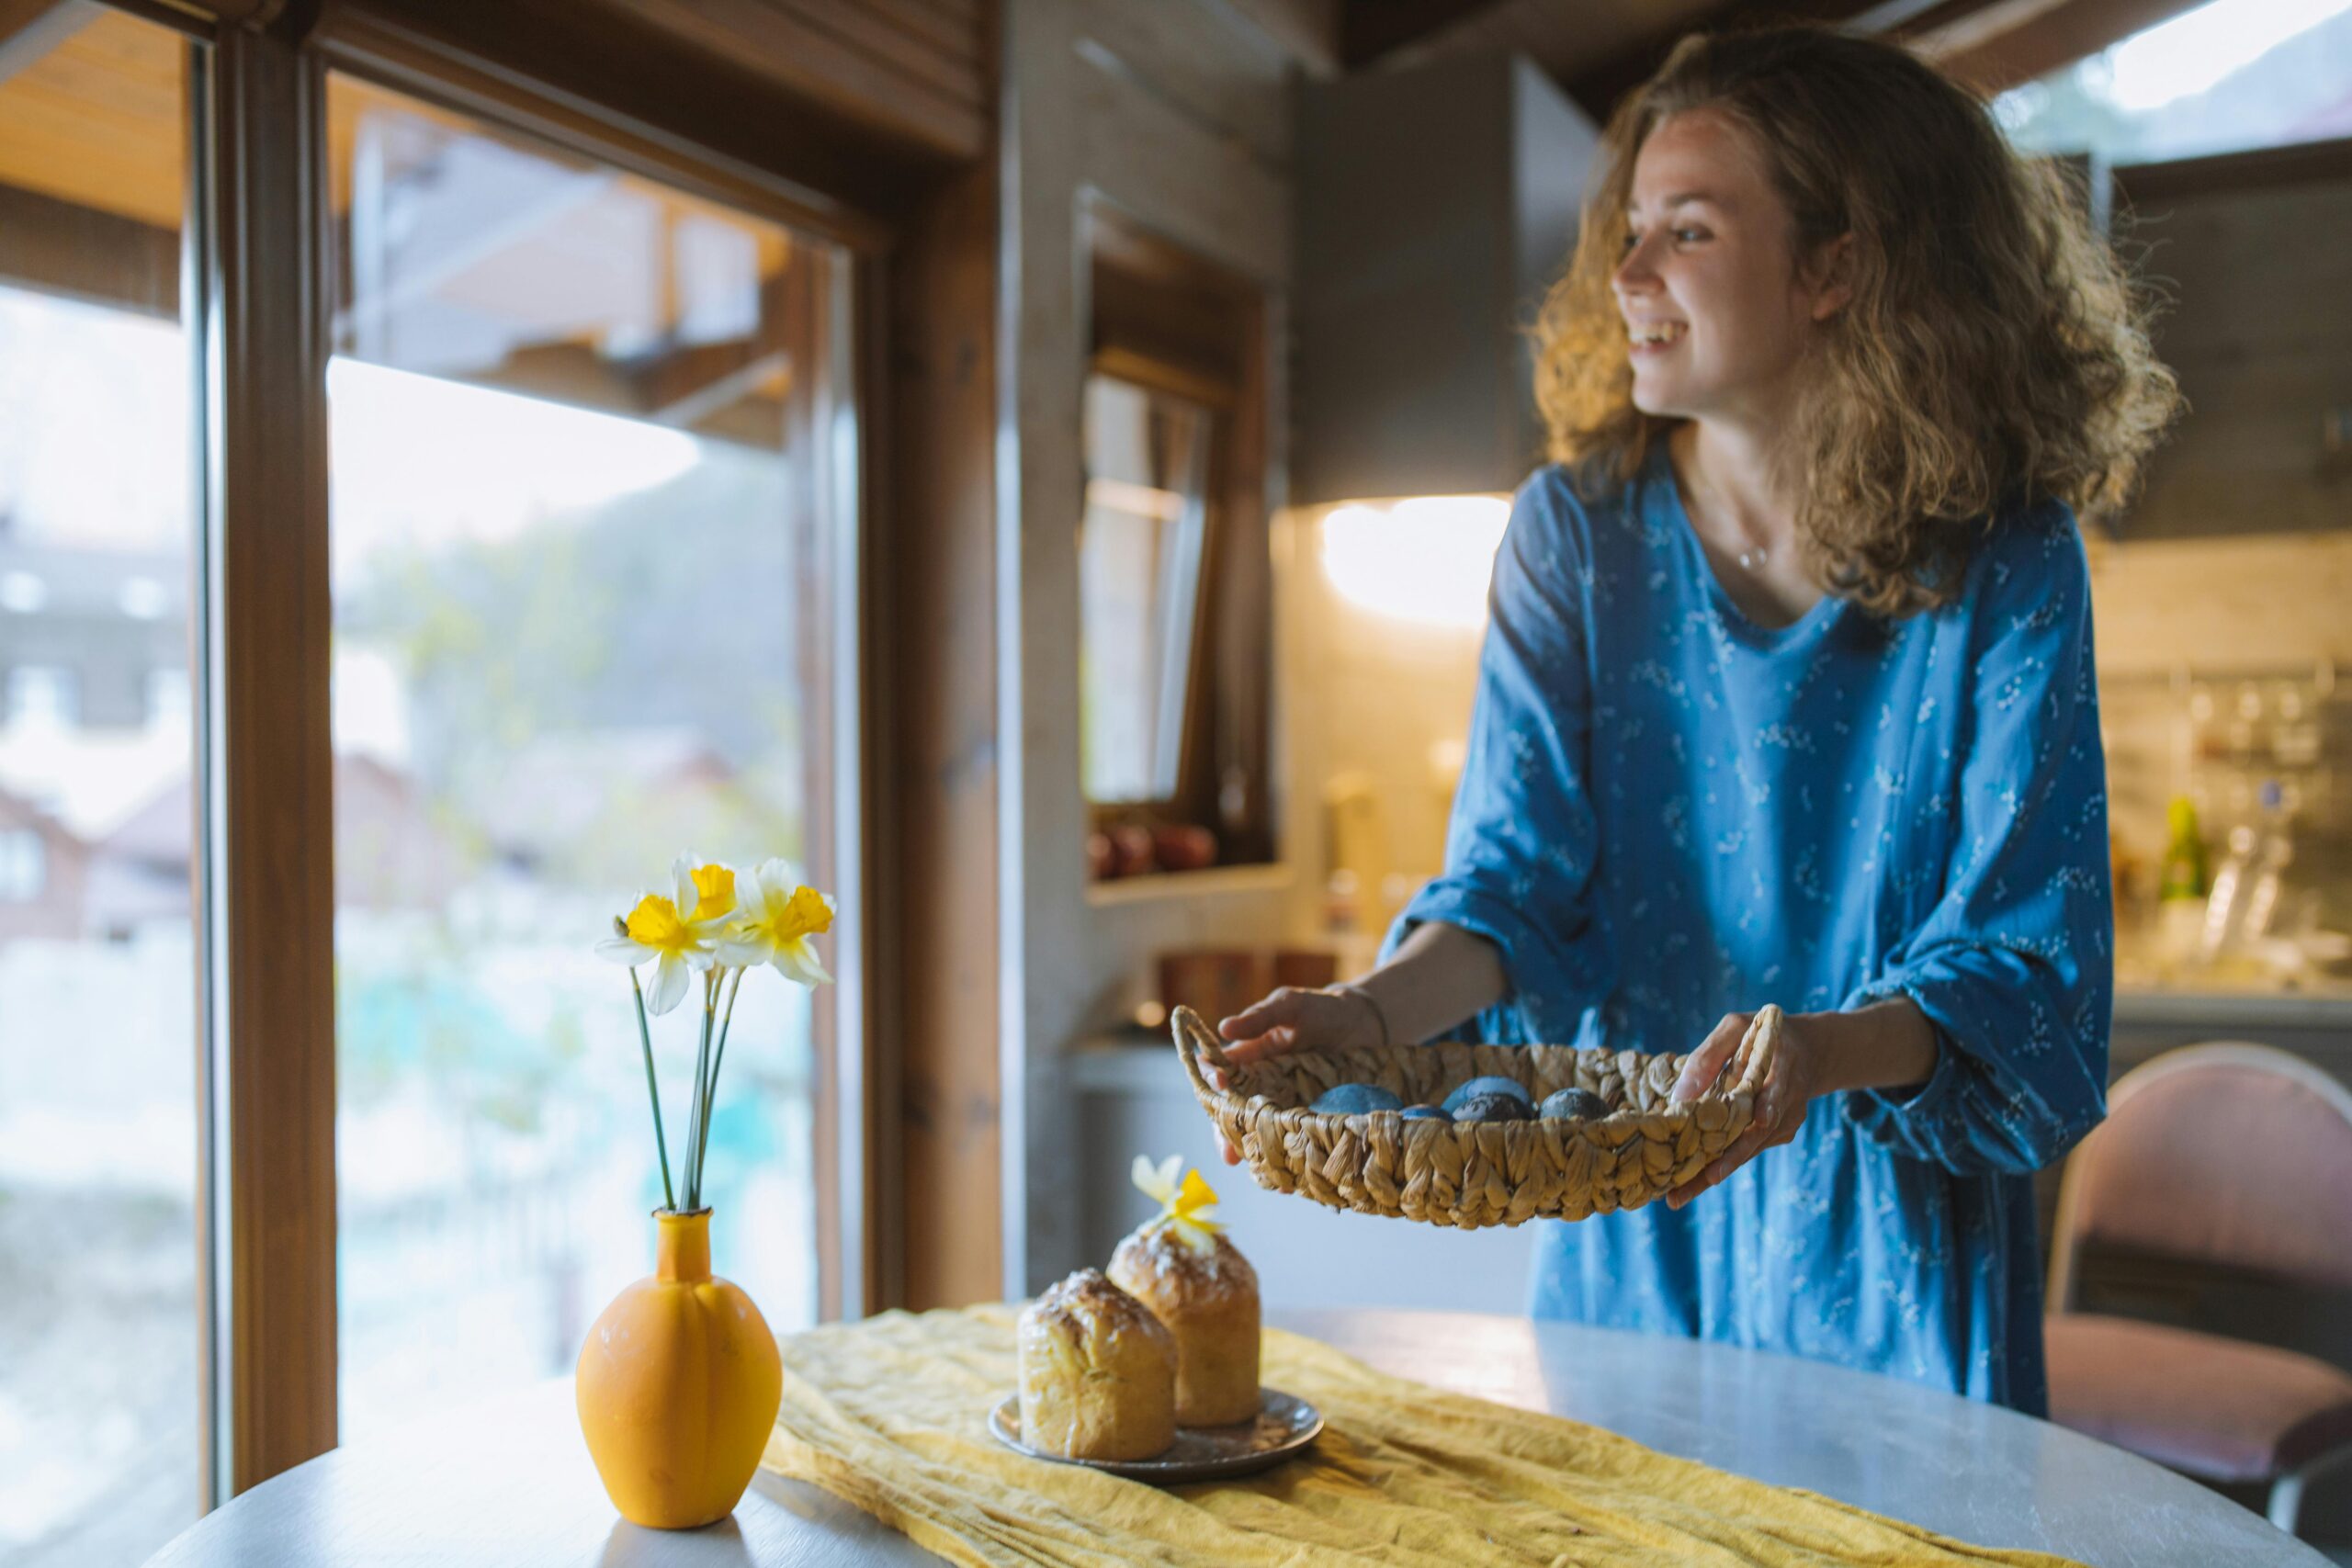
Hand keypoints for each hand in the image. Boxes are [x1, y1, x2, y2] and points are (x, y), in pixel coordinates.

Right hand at [1205, 987, 1386, 1163]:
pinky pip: (1298, 1144)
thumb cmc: (1321, 1010)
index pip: (1221, 1078)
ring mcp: (1288, 1107)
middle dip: (1230, 1137)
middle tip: (1231, 1155)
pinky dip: (1294, 1163)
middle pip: (1236, 1118)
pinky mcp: (1313, 1120)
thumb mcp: (1289, 1005)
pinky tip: (1295, 1181)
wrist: (1366, 1023)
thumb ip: (1259, 1018)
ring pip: (1265, 1137)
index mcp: (1250, 1060)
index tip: (1221, 1087)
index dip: (1214, 1086)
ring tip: (1265, 1176)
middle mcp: (1264, 1088)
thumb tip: (1223, 1028)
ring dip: (1261, 1157)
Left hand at [1663, 1009, 1821, 1209]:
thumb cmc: (1763, 1034)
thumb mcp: (1736, 1027)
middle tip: (1697, 1180)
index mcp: (1784, 1068)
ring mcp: (1787, 1121)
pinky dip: (1722, 1163)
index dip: (1766, 1110)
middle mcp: (1790, 1101)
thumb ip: (1710, 1054)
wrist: (1808, 1051)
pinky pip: (1748, 1150)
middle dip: (1727, 1160)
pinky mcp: (1779, 1133)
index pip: (1776, 1094)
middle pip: (1757, 1135)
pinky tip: (1692, 1181)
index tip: (1755, 1123)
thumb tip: (1680, 1096)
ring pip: (1749, 1150)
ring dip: (1716, 1170)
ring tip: (1679, 1194)